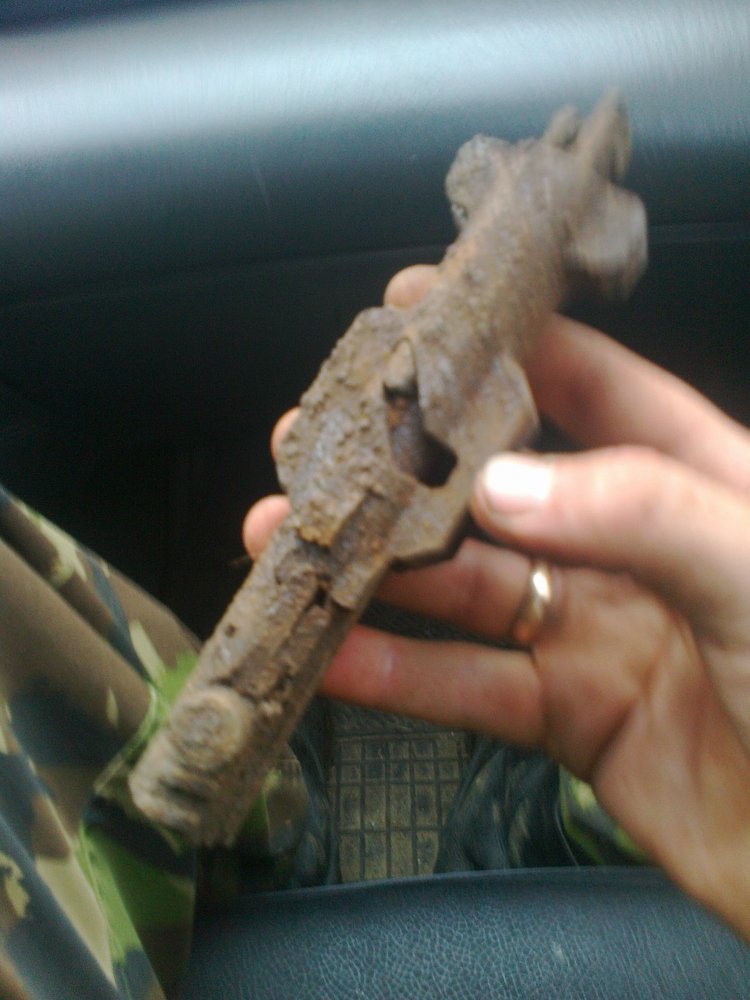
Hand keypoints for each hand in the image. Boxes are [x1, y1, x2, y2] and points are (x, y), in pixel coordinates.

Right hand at [245, 265, 749, 939]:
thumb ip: (638, 509)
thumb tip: (499, 485)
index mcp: (696, 481)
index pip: (596, 389)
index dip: (510, 347)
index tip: (421, 315)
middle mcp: (633, 548)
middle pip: (502, 491)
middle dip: (410, 467)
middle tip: (323, 446)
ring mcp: (597, 632)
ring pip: (467, 589)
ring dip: (379, 570)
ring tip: (287, 538)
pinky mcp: (571, 717)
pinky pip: (470, 687)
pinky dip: (399, 676)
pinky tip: (336, 657)